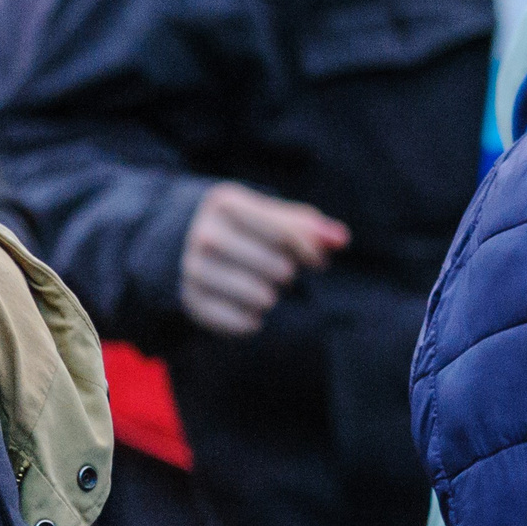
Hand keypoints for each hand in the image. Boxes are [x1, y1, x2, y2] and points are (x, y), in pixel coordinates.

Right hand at [180, 182, 349, 336]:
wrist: (185, 243)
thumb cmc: (247, 228)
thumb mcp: (273, 217)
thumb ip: (309, 226)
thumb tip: (342, 239)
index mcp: (226, 204)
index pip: (284, 233)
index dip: (310, 251)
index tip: (319, 262)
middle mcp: (204, 234)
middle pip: (276, 267)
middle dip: (288, 273)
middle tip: (283, 273)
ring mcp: (193, 269)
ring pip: (260, 296)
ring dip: (272, 297)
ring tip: (266, 290)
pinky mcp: (190, 300)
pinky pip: (239, 321)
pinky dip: (252, 321)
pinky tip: (252, 311)